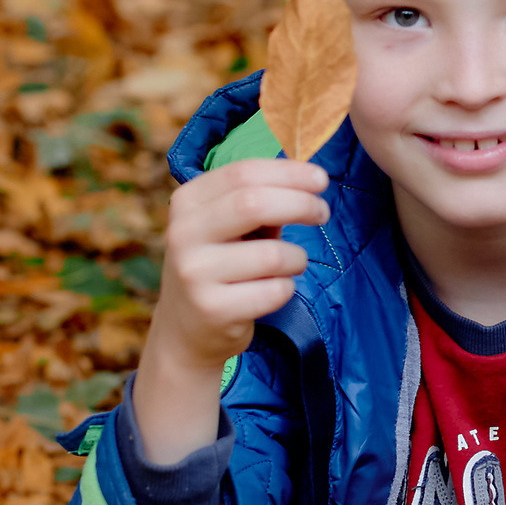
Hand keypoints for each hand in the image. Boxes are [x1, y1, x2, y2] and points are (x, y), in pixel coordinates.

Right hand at [131, 159, 328, 462]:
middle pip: (254, 203)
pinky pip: (275, 291)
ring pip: (273, 254)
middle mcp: (183, 234)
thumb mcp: (226, 227)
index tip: (321, 179)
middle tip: (322, 213)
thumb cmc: (220, 265)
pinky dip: (286, 289)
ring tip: (289, 265)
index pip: (242, 173)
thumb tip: (310, 180)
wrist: (185, 331)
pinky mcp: (213, 309)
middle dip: (301, 204)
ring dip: (296, 258)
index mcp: (187, 202)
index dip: (289, 172)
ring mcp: (194, 273)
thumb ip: (259, 200)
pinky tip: (272, 291)